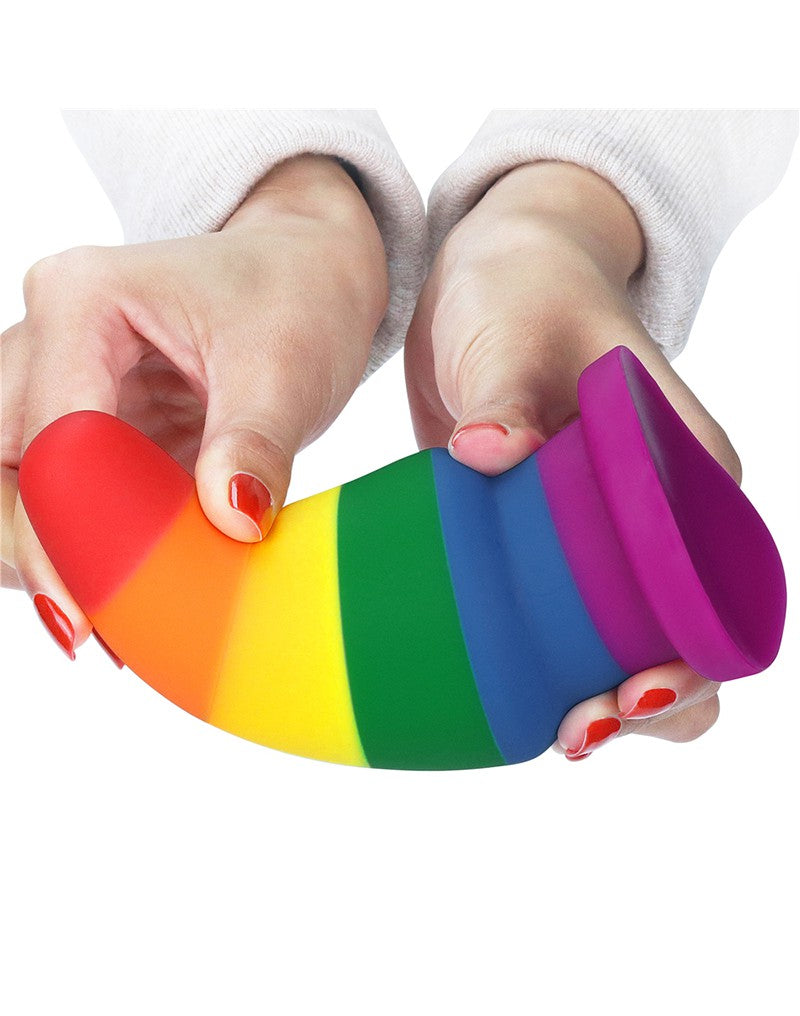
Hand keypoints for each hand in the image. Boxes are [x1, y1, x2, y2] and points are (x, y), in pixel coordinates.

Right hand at [1, 154, 387, 659]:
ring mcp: (56, 378)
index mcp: (85, 300)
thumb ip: (254, 443)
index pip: (50, 434)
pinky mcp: (80, 418)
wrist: (305, 271)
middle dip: (31, 545)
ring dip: (43, 550)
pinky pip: (50, 489)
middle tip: (86, 624)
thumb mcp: (286, 366)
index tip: (91, 610)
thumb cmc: (295, 296)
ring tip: (100, 620)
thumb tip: (232, 523)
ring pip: (9, 478)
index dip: (64, 530)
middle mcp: (49, 335)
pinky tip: (112, 592)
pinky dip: (73, 544)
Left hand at [404, 160, 742, 760]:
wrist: (483, 280)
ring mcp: (605, 535)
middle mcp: (662, 512)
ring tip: (552, 730)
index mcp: (689, 466)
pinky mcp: (547, 542)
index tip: (635, 694)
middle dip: (650, 701)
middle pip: (686, 634)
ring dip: (598, 697)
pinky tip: (507, 696)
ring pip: (625, 642)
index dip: (698, 659)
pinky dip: (544, 665)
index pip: (724, 586)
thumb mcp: (517, 329)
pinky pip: (559, 620)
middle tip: (579, 731)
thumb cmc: (524, 289)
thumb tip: (488, 452)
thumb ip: (509, 391)